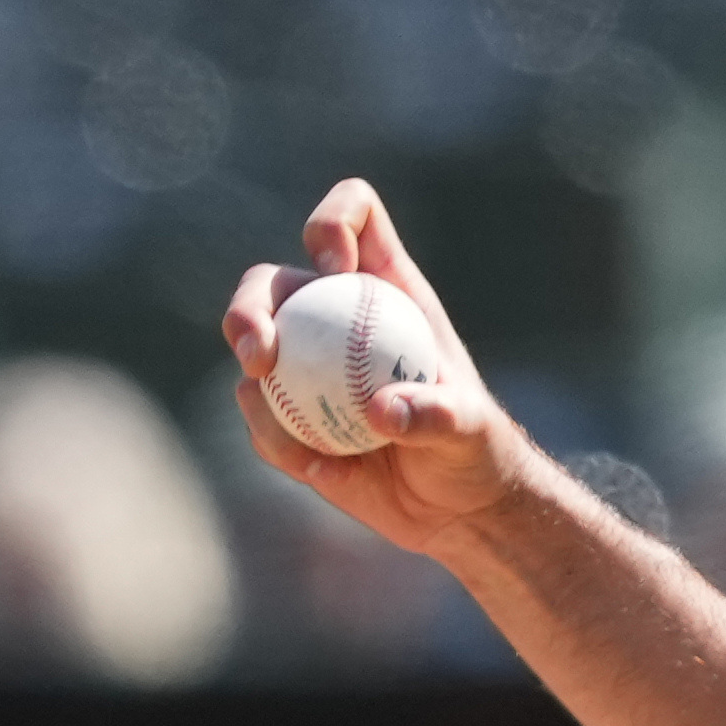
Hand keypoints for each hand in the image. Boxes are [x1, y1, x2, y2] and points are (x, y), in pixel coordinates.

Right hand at [220, 180, 537, 557]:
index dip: (333, 223)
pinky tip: (319, 470)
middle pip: (270, 282)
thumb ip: (438, 415)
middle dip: (250, 307)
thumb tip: (383, 410)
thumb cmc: (476, 451)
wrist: (455, 508)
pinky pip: (259, 416)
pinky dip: (278, 442)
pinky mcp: (285, 414)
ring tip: (298, 441)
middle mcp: (336, 316)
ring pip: (252, 350)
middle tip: (260, 353)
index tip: (336, 268)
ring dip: (257, 389)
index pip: (354, 217)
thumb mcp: (471, 430)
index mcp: (388, 290)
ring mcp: (304, 364)